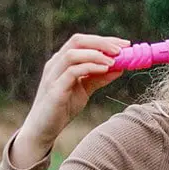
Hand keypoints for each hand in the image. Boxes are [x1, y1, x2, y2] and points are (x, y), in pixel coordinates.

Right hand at [15, 33, 129, 163]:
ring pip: (73, 54)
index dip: (105, 40)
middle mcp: (56, 64)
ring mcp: (53, 75)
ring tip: (114, 61)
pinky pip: (72, 72)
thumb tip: (120, 68)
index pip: (83, 41)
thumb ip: (99, 78)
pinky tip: (104, 70)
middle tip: (122, 49)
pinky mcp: (54, 89)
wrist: (43, 129)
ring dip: (96, 54)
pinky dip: (89, 68)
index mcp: (62, 61)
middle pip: (78, 41)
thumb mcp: (85, 90)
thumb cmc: (62, 107)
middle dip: (102, 42)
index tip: (125, 44)